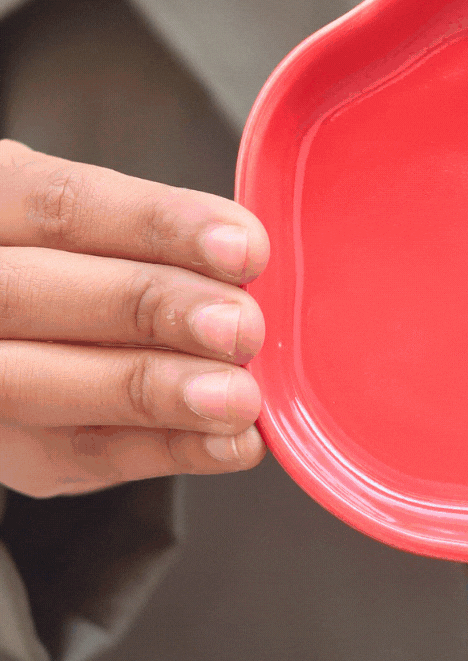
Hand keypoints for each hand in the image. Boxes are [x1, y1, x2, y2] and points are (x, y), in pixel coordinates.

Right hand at [0, 139, 268, 497]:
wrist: (31, 348)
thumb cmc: (81, 274)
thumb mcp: (96, 235)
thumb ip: (152, 243)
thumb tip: (251, 264)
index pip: (61, 205)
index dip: (156, 224)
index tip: (243, 247)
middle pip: (34, 293)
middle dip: (150, 308)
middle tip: (241, 327)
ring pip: (37, 383)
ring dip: (154, 392)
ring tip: (238, 397)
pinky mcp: (10, 448)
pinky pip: (80, 455)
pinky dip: (166, 451)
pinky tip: (230, 442)